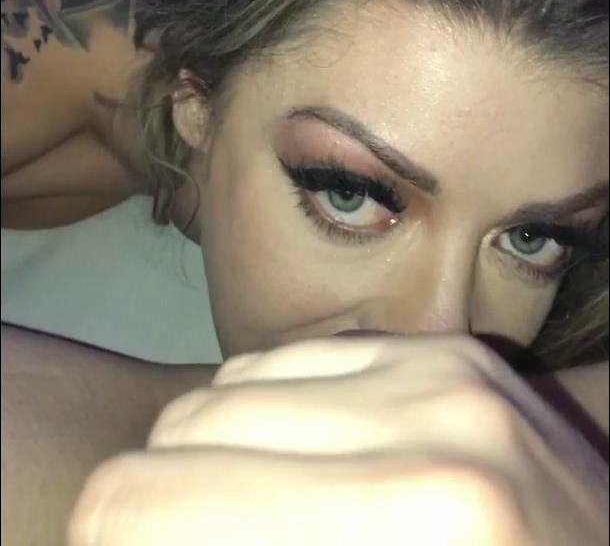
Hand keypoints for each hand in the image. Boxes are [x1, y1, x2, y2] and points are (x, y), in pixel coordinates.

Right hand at [67, 333, 608, 544]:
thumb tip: (128, 525)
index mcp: (406, 530)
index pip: (136, 504)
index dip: (106, 539)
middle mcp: (428, 430)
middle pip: (179, 428)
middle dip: (165, 506)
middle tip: (193, 541)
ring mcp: (447, 373)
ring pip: (231, 383)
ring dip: (219, 457)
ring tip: (256, 516)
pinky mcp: (454, 351)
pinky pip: (297, 359)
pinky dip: (276, 417)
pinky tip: (307, 472)